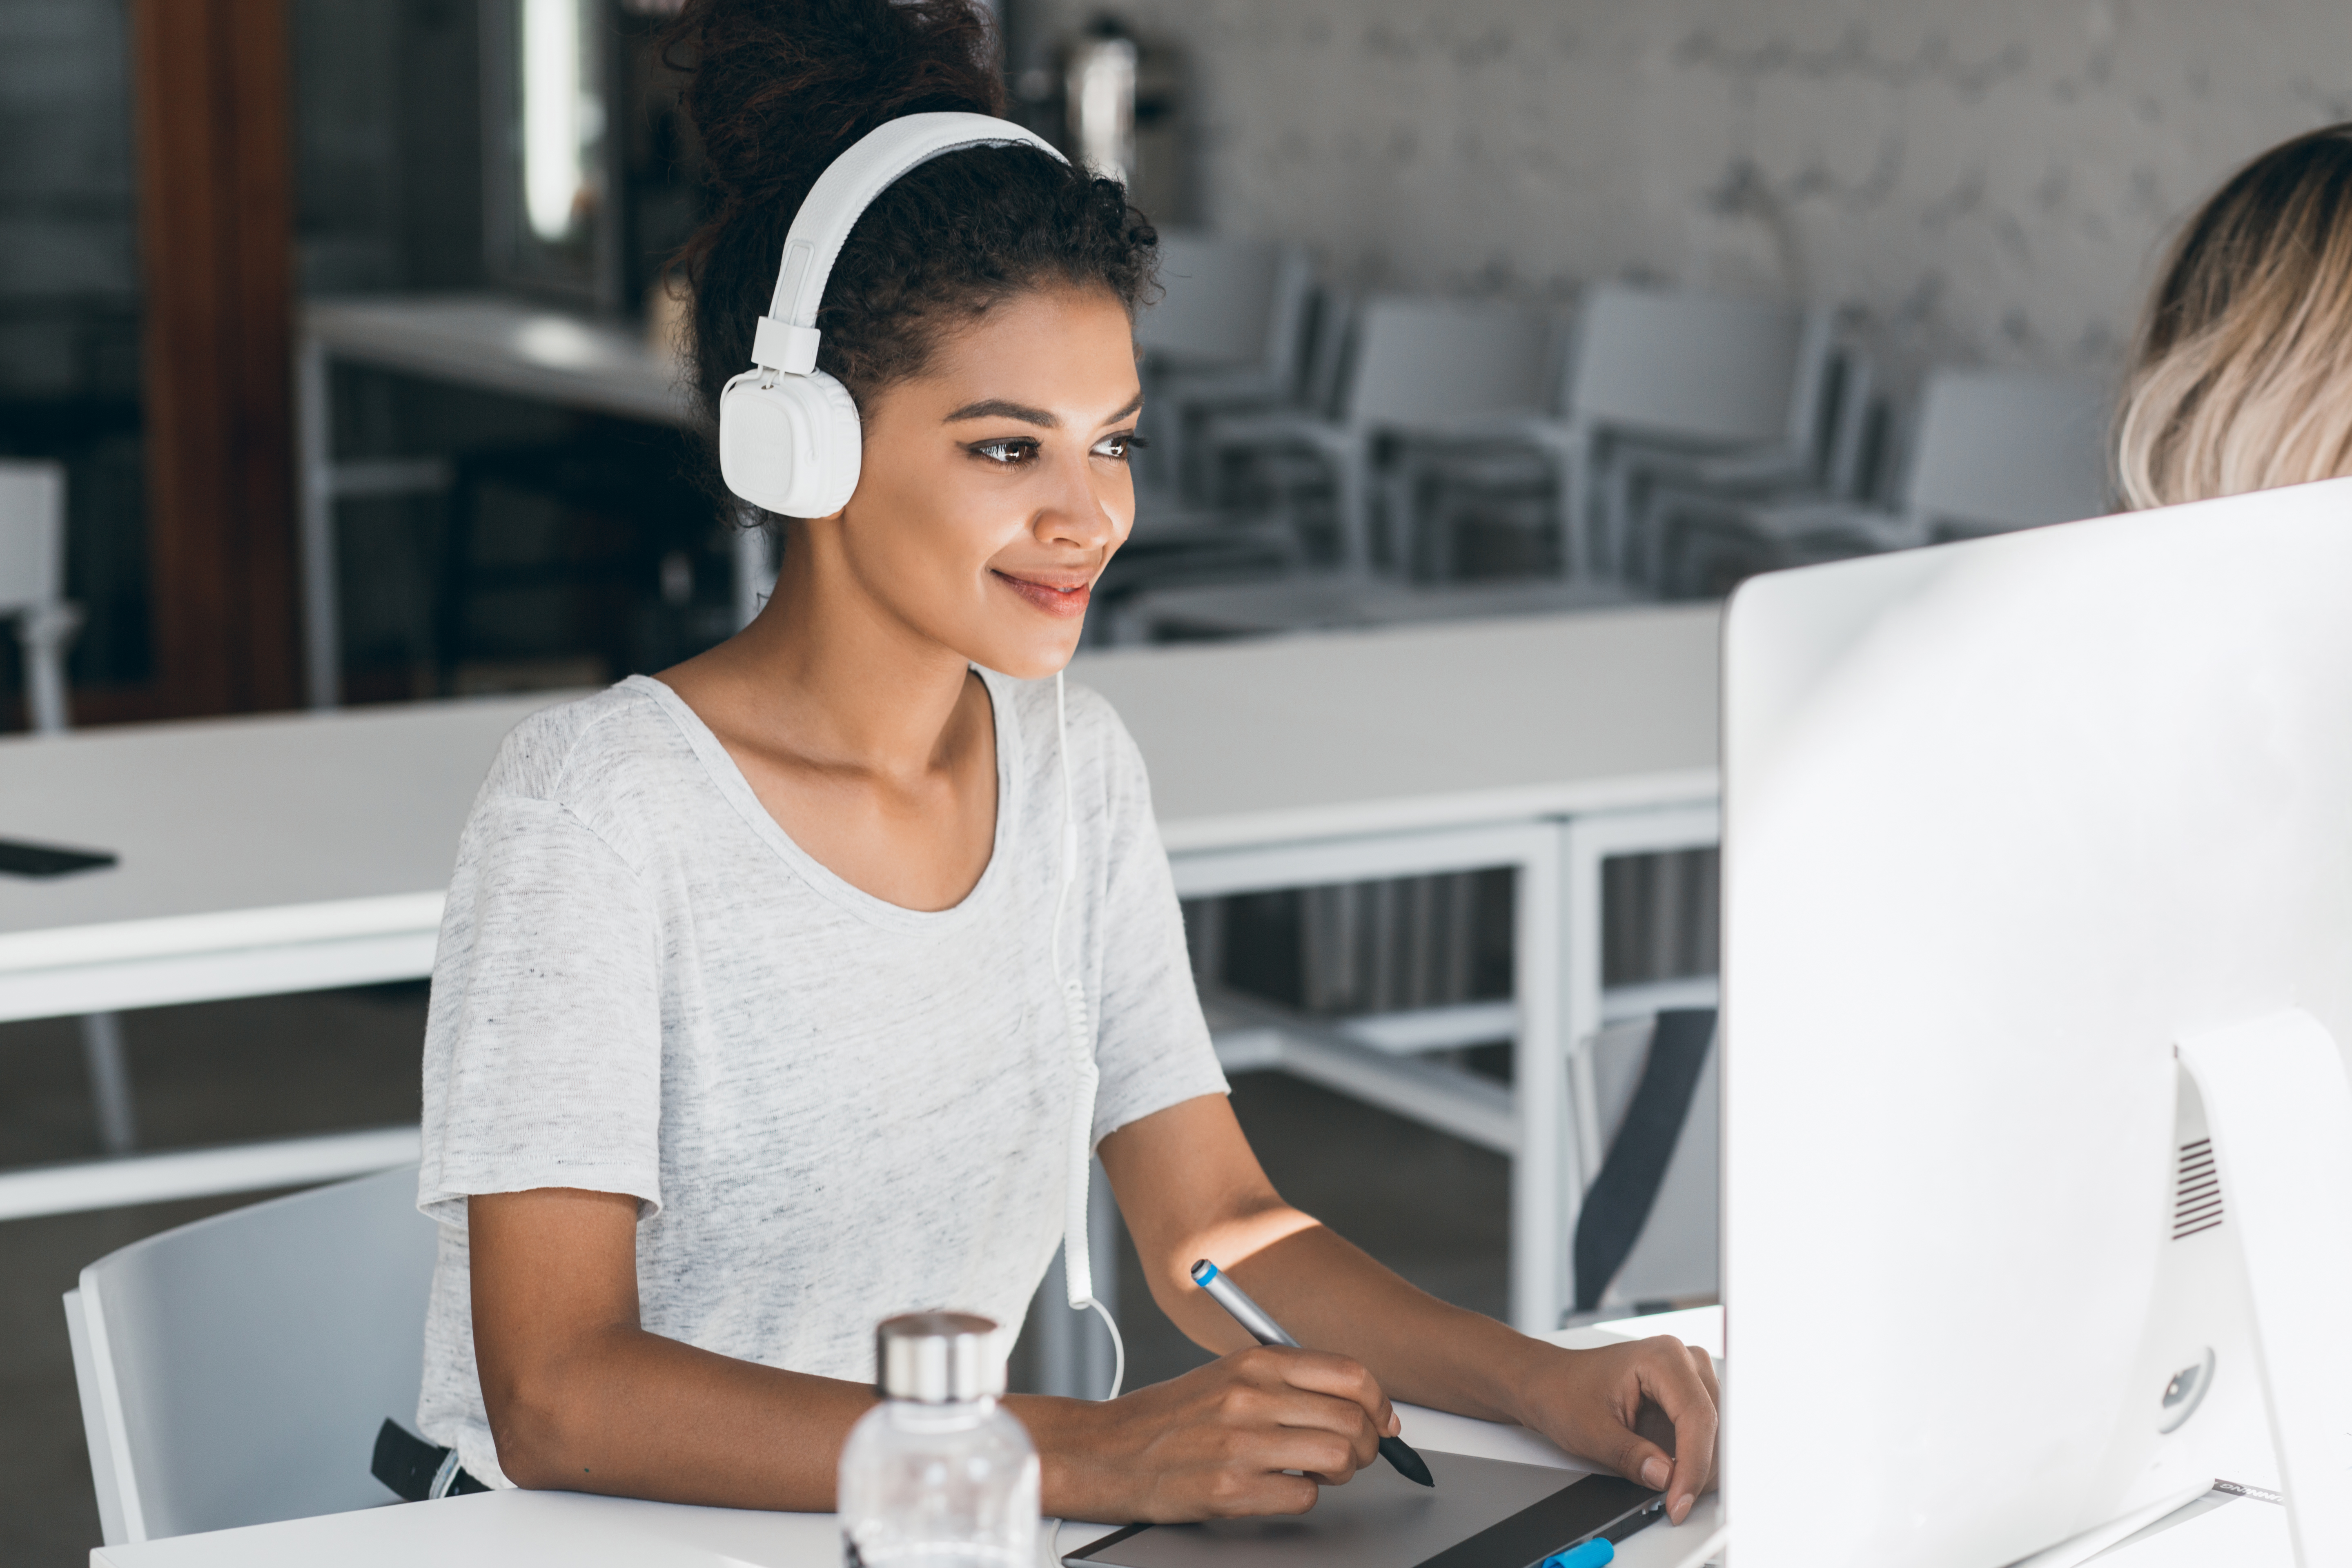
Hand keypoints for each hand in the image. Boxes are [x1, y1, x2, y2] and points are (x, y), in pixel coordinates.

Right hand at [1011, 1345, 1396, 1521]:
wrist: (1106, 1451)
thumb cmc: (1171, 1417)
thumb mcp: (1228, 1375)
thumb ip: (1286, 1381)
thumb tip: (1355, 1399)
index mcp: (1255, 1362)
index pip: (1350, 1374)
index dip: (1379, 1402)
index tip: (1382, 1421)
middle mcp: (1251, 1396)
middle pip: (1353, 1419)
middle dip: (1368, 1444)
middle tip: (1354, 1456)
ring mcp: (1241, 1443)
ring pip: (1338, 1457)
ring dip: (1341, 1473)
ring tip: (1317, 1474)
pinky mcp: (1230, 1489)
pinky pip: (1303, 1498)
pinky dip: (1303, 1499)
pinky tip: (1279, 1490)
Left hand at [1515, 1337, 1718, 1524]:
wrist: (1547, 1382)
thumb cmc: (1562, 1393)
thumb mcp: (1589, 1431)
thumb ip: (1630, 1455)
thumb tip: (1666, 1478)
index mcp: (1663, 1357)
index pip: (1696, 1416)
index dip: (1693, 1465)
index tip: (1679, 1501)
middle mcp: (1684, 1362)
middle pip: (1713, 1426)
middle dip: (1698, 1471)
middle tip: (1676, 1505)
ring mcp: (1689, 1379)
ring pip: (1715, 1434)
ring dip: (1697, 1468)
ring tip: (1671, 1492)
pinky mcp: (1686, 1399)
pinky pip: (1704, 1436)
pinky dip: (1692, 1462)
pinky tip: (1672, 1476)